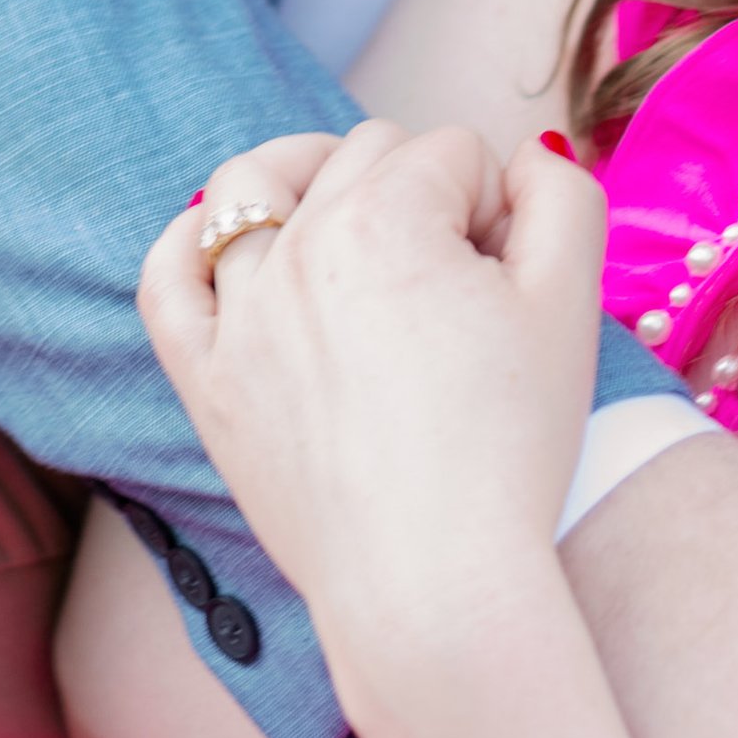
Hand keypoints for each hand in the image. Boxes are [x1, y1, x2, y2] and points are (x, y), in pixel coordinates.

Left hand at [143, 121, 602, 651]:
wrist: (432, 583)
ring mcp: (239, 313)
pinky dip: (191, 242)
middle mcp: (297, 248)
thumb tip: (523, 158)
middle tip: (461, 288)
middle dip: (421, 193)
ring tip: (353, 223)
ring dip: (306, 178)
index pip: (453, 153)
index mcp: (386, 218)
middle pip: (365, 154)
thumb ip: (562, 198)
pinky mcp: (205, 378)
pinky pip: (167, 276)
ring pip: (253, 184)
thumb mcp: (570, 307)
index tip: (509, 284)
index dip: (496, 208)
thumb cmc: (506, 451)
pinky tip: (230, 248)